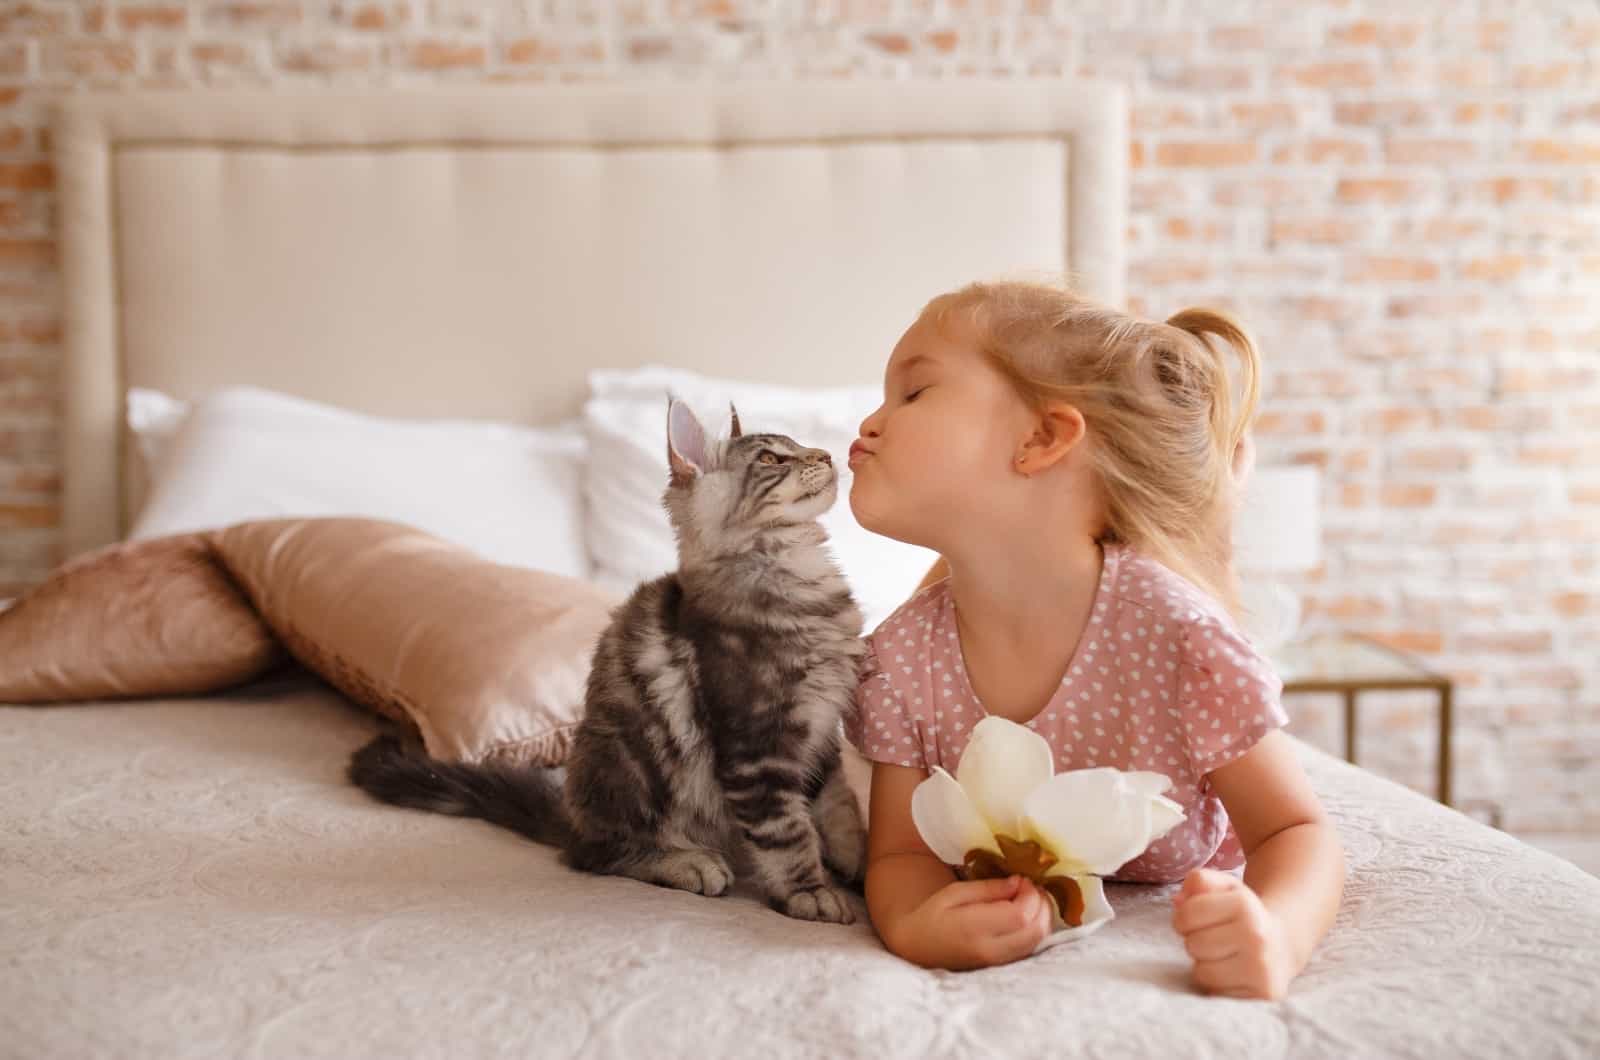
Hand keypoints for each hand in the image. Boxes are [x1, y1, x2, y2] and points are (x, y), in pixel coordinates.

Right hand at [895, 875, 1053, 970]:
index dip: (1030, 894)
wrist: (918, 948)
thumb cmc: (933, 915)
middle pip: (1036, 930)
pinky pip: (1031, 948)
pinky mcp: (1002, 967)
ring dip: (1043, 917)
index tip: (1023, 879)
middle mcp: (990, 950)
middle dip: (1041, 904)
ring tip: (1029, 899)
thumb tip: (1019, 882)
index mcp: (974, 929)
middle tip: (1030, 887)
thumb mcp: (954, 893)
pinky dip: (1036, 929)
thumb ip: (988, 889)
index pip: (1021, 915)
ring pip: (1038, 941)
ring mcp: (998, 962)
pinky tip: (1027, 915)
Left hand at [1172, 868, 1294, 999]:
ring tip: (1223, 956)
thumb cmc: (1243, 915)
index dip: (1183, 918)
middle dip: (1196, 942)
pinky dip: (1218, 984)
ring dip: (1205, 965)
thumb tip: (1178, 901)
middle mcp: (1257, 936)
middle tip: (1215, 939)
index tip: (1198, 920)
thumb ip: (1199, 881)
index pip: (1186, 916)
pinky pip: (1217, 993)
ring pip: (1203, 973)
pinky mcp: (1265, 993)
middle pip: (1194, 945)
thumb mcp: (1224, 887)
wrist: (1281, 946)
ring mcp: (1262, 967)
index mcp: (1244, 905)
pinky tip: (1233, 972)